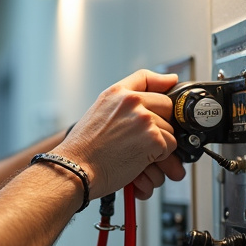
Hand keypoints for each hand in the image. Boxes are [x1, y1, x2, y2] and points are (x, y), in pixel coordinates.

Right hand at [52, 70, 185, 199]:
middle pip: (167, 106)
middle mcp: (132, 102)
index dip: (161, 82)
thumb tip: (157, 91)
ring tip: (134, 152)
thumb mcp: (98, 112)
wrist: (76, 168)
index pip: (146, 77)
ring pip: (170, 130)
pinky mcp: (154, 139)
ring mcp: (144, 119)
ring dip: (158, 145)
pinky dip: (158, 158)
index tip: (170, 84)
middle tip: (141, 137)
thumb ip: (123, 101)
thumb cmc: (84, 147)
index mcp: (116, 94)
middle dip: (161, 123)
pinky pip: (169, 148)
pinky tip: (138, 160)